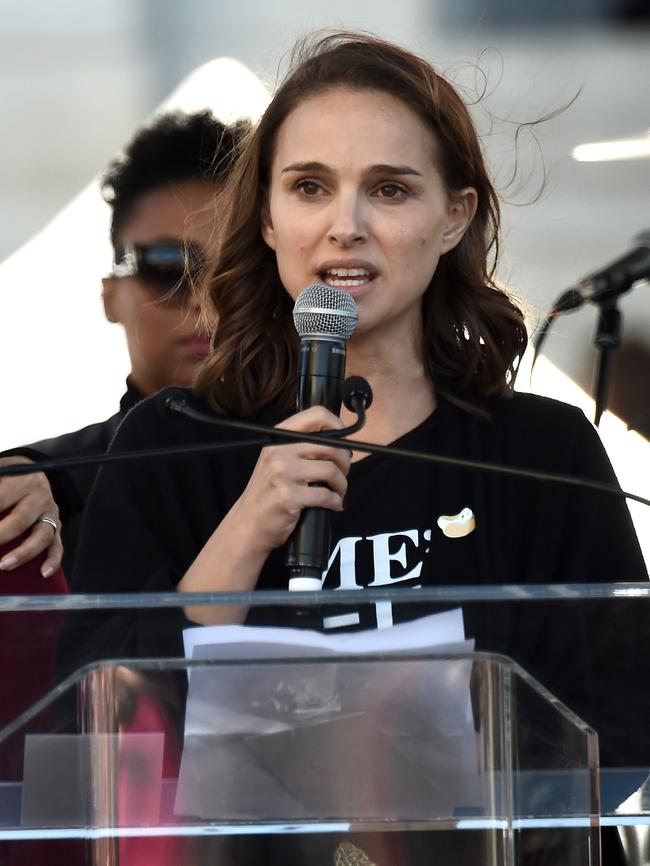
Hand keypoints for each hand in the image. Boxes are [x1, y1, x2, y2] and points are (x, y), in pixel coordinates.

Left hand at [0, 457, 62, 577]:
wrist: (33, 473)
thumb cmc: (7, 476)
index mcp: (22, 480)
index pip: (1, 499)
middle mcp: (39, 497)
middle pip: (20, 520)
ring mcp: (50, 514)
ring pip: (42, 535)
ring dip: (23, 552)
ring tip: (3, 566)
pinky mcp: (57, 527)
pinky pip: (57, 545)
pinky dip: (53, 560)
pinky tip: (43, 573)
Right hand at [178, 405, 350, 622]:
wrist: (248, 523)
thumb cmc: (267, 492)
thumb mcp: (278, 460)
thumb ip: (301, 446)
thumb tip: (339, 440)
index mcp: (279, 437)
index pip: (317, 415)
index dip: (338, 426)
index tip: (344, 440)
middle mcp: (279, 451)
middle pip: (330, 446)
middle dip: (345, 462)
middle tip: (343, 473)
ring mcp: (282, 474)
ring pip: (331, 470)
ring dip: (342, 484)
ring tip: (339, 491)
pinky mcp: (289, 497)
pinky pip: (326, 495)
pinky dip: (335, 501)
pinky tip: (333, 505)